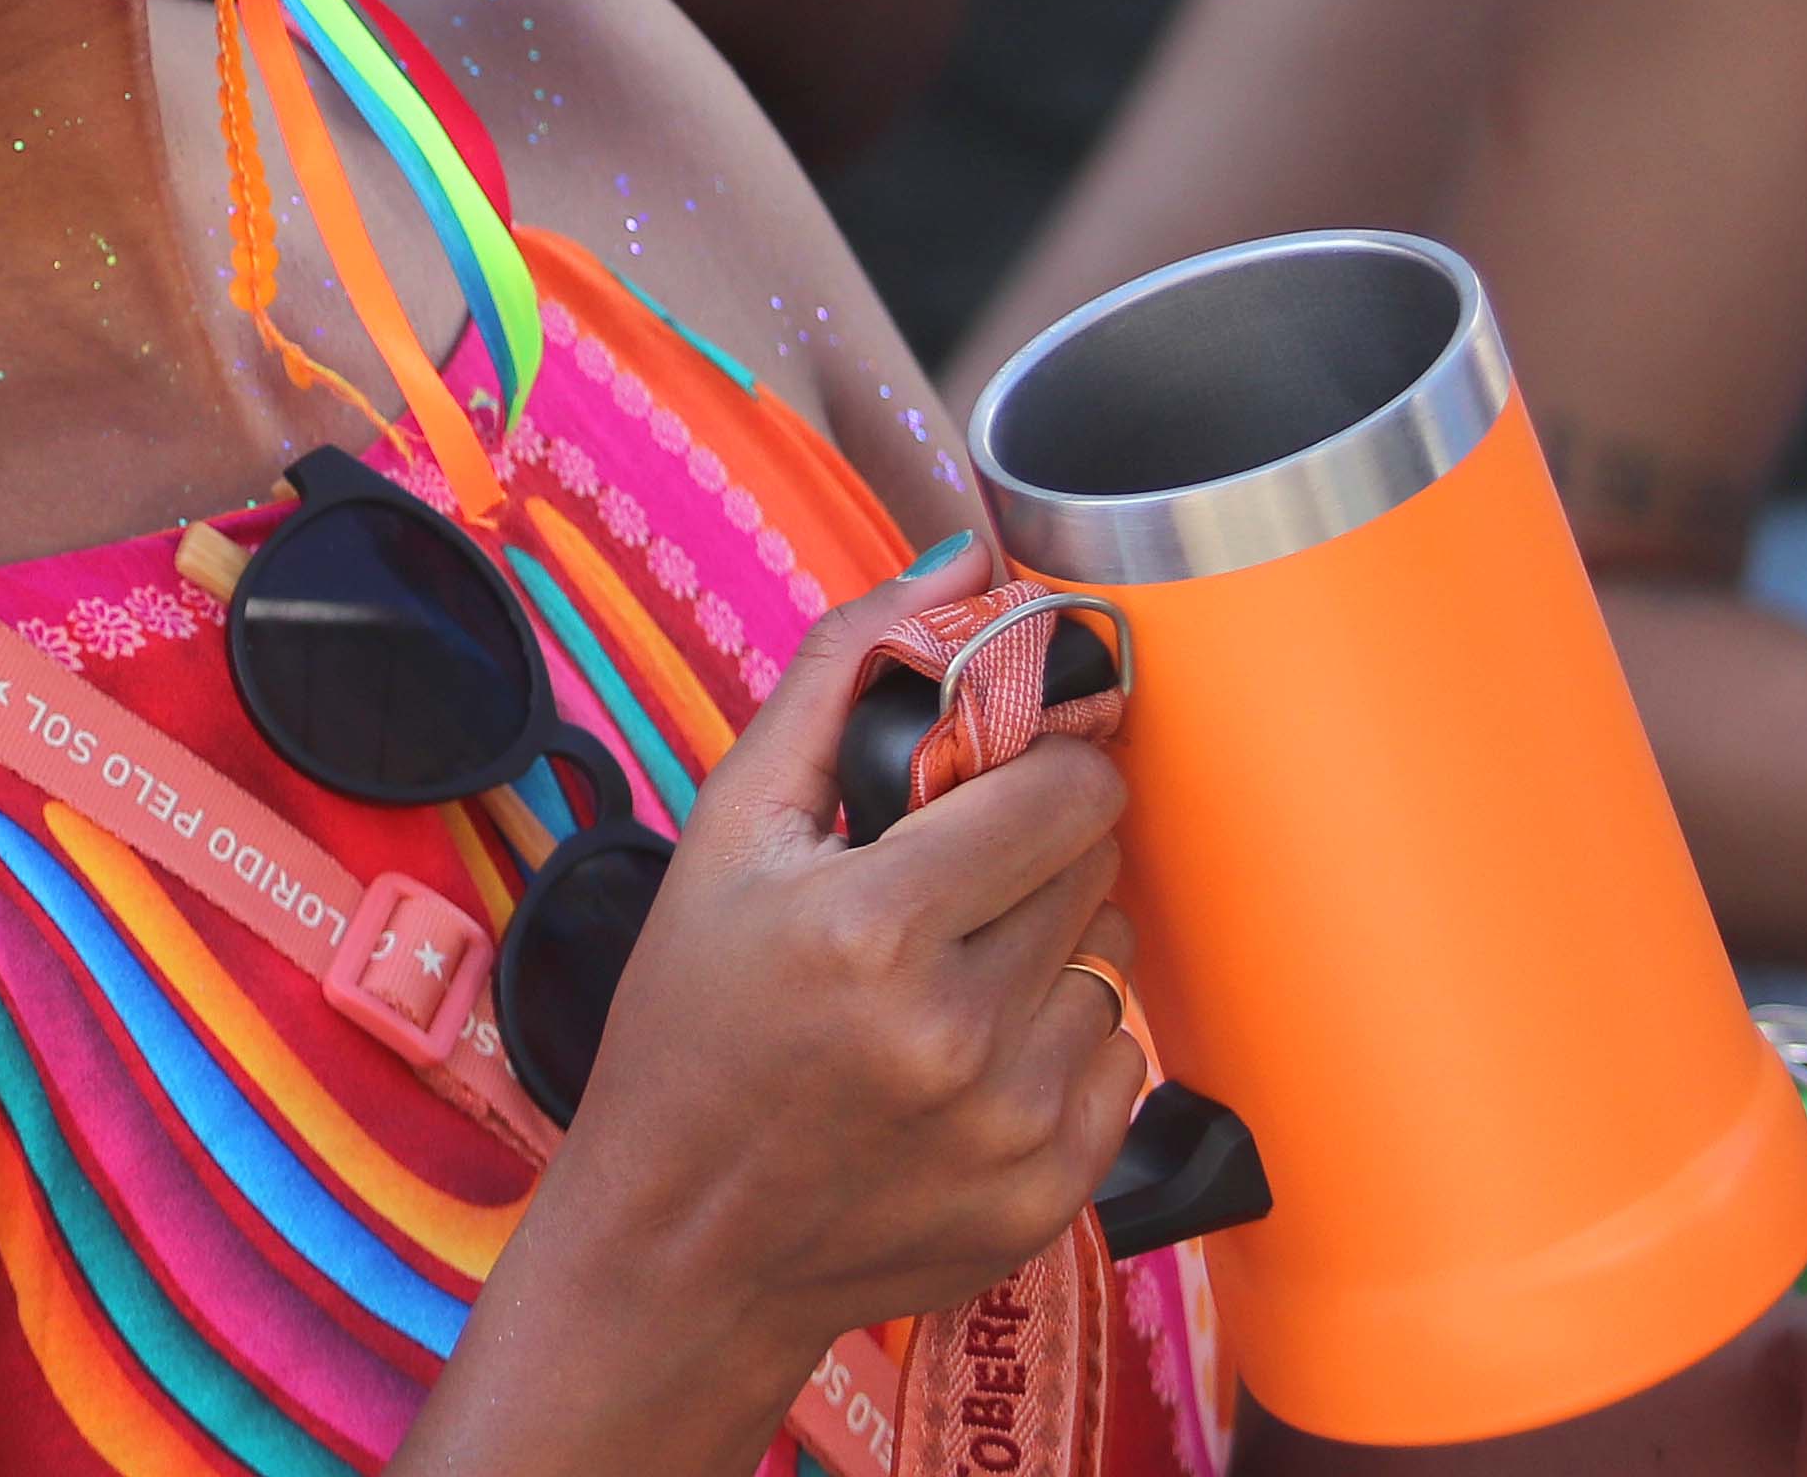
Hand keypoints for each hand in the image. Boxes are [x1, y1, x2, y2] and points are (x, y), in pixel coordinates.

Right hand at [521, 577, 1146, 1369]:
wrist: (683, 1248)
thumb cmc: (691, 1027)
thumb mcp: (728, 831)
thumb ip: (842, 674)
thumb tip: (962, 558)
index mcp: (874, 928)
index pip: (1067, 791)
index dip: (1044, 761)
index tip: (1003, 769)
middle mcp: (959, 1032)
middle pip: (1095, 867)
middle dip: (1036, 848)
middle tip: (954, 875)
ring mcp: (1015, 1126)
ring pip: (1113, 962)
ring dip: (1052, 946)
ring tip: (950, 973)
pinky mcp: (1054, 1195)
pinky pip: (1123, 1062)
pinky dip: (1063, 1043)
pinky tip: (970, 1058)